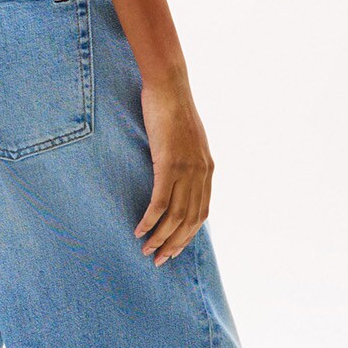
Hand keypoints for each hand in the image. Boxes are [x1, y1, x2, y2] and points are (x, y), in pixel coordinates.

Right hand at [135, 70, 212, 263]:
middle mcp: (201, 173)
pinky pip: (160, 200)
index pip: (201, 213)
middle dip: (174, 244)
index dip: (187, 236)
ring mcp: (186, 169)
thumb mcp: (185, 141)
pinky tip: (140, 230)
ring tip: (146, 250)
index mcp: (207, 170)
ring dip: (160, 237)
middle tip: (158, 260)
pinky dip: (150, 219)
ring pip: (175, 215)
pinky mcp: (168, 163)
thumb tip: (176, 179)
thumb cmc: (172, 111)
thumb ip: (186, 162)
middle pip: (190, 220)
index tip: (173, 250)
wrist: (170, 87)